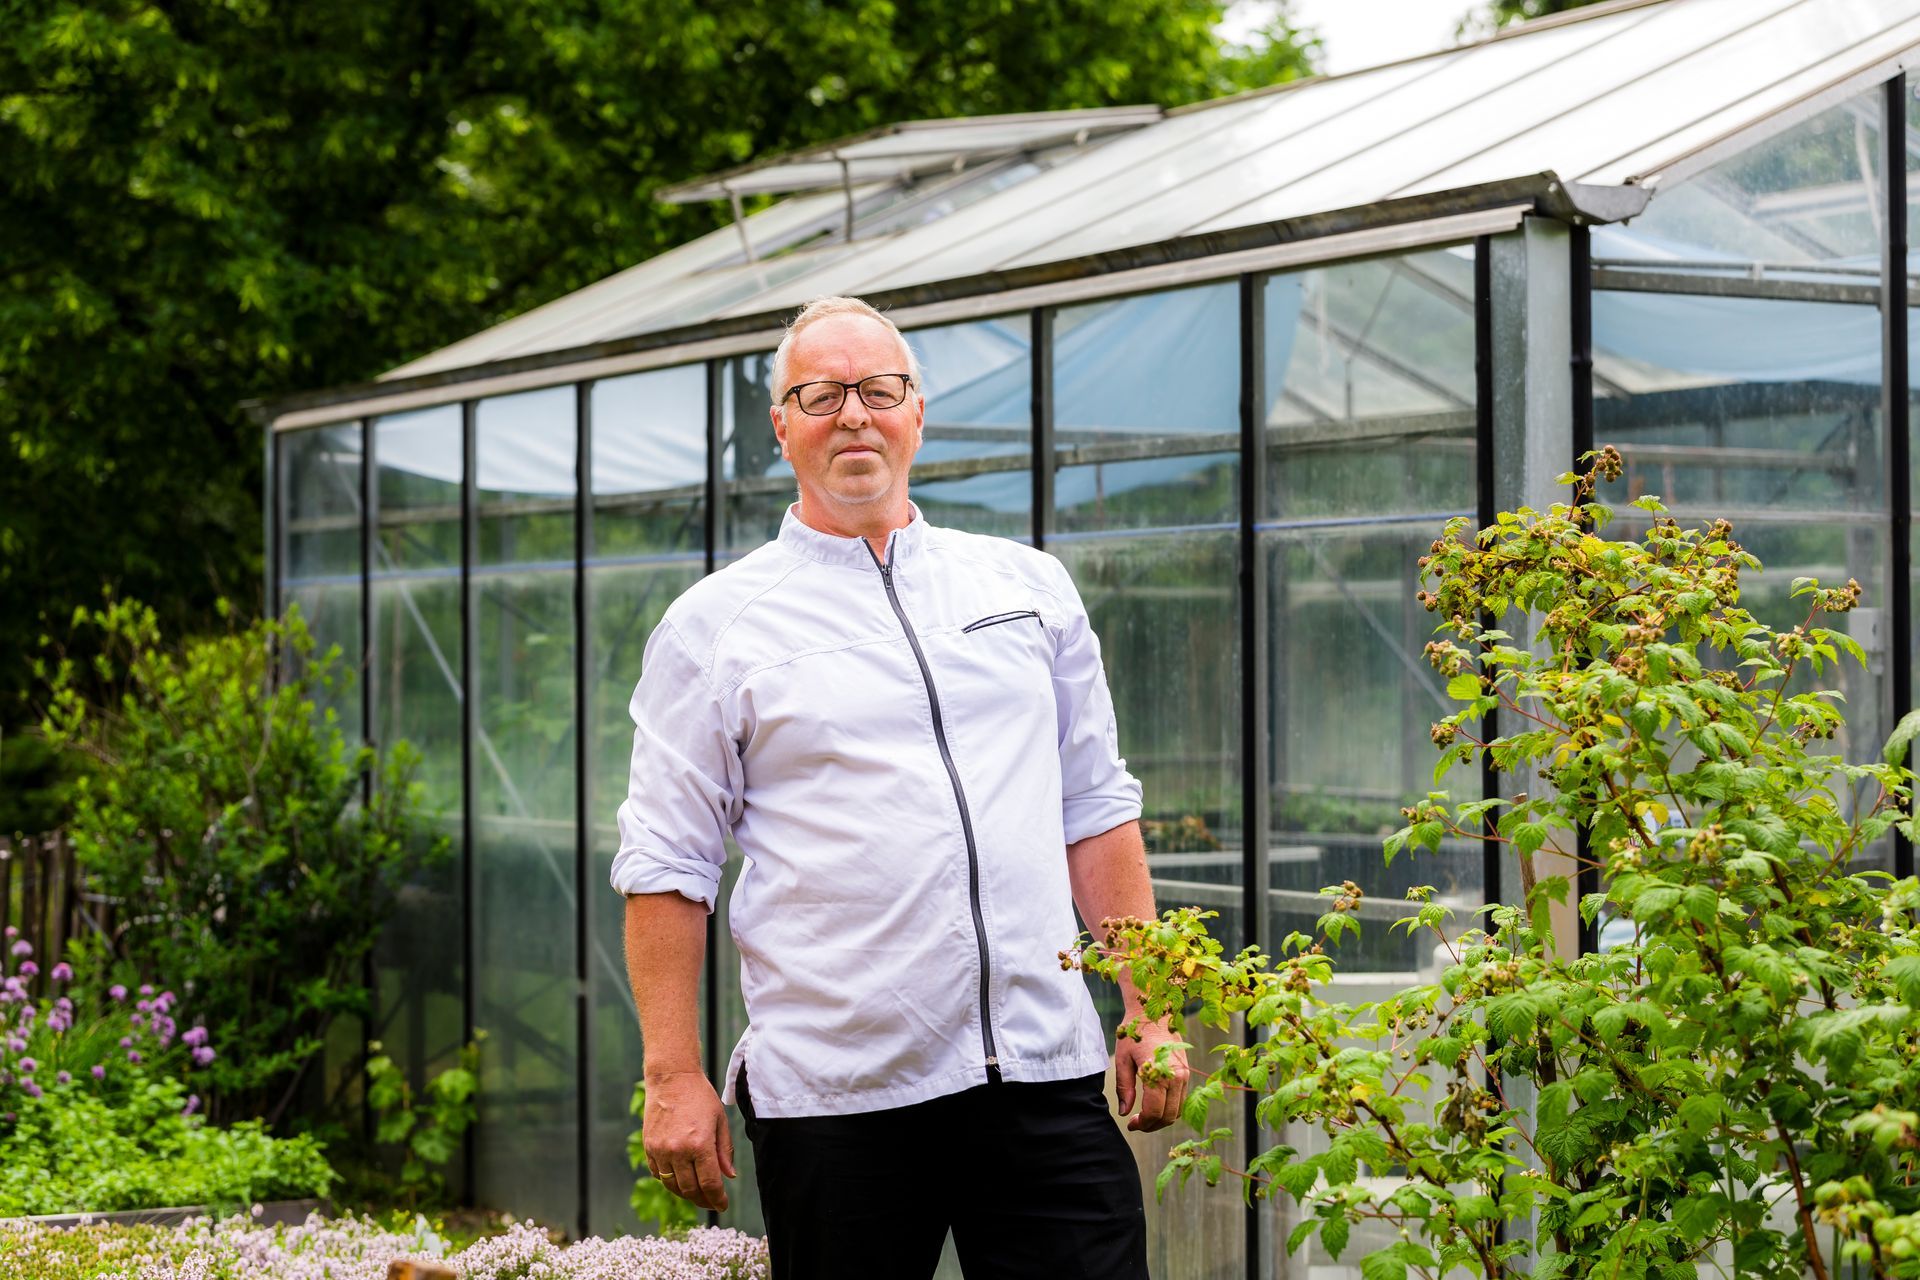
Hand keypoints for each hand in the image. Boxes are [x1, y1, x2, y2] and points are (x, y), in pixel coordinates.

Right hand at [642, 1070, 735, 1210]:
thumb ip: (724, 1151)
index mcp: (700, 1144)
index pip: (710, 1184)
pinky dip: (670, 1181)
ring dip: (686, 1194)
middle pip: (690, 1190)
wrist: (671, 1078)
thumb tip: (728, 1177)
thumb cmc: (700, 1097)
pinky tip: (681, 1179)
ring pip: (673, 1186)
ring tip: (697, 1193)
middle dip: (703, 1200)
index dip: (717, 1200)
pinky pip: (658, 1174)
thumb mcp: (720, 1121)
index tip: (722, 1205)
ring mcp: (660, 1150)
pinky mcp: (649, 1147)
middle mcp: (678, 1151)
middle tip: (712, 1203)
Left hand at [1113, 1019, 1188, 1132]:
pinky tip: (1155, 1106)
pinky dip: (1170, 1108)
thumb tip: (1125, 1112)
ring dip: (1162, 1119)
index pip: (1154, 1112)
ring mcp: (1184, 1075)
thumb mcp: (1122, 1059)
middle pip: (1168, 1116)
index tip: (1131, 1125)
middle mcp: (1176, 1077)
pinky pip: (1181, 1099)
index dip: (1142, 1123)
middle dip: (1152, 1125)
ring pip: (1178, 1110)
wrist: (1154, 1010)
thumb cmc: (1135, 1032)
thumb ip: (1124, 1087)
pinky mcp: (1187, 1072)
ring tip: (1145, 1118)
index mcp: (1158, 1074)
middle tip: (1136, 1124)